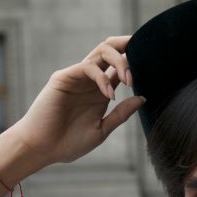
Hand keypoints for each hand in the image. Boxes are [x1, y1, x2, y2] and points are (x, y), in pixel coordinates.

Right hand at [9, 36, 144, 170]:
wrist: (42, 149)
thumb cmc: (69, 143)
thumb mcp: (102, 129)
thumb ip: (121, 113)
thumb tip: (143, 98)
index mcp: (101, 91)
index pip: (120, 67)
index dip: (135, 62)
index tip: (154, 66)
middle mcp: (90, 80)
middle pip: (111, 50)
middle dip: (129, 47)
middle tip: (145, 56)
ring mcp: (77, 77)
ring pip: (101, 52)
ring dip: (119, 61)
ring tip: (129, 80)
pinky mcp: (63, 78)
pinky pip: (87, 66)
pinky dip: (102, 77)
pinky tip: (109, 94)